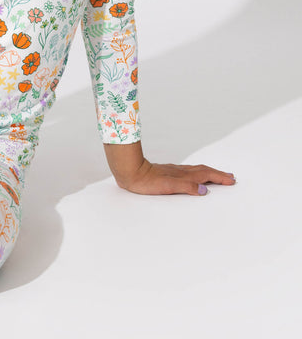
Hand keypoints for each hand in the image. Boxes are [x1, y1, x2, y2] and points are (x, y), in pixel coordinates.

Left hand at [103, 141, 235, 195]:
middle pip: (203, 171)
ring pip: (196, 170)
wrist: (130, 172)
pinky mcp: (167, 172)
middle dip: (218, 174)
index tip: (232, 180)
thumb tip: (204, 190)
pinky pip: (188, 172)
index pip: (205, 175)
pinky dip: (197, 173)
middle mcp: (180, 171)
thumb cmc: (146, 181)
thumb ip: (186, 187)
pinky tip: (194, 176)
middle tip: (230, 177)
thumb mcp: (167, 186)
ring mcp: (174, 171)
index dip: (219, 178)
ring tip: (217, 175)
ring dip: (209, 173)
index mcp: (183, 175)